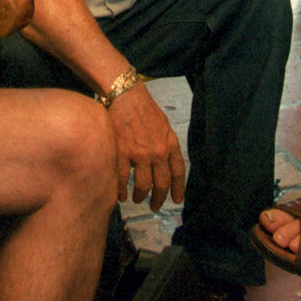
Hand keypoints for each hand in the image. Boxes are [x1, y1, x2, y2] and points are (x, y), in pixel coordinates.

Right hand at [106, 82, 185, 209]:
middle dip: (159, 198)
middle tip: (155, 205)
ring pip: (144, 185)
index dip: (179, 189)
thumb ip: (165, 143)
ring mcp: (140, 154)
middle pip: (162, 183)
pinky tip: (121, 195)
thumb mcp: (163, 124)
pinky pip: (123, 180)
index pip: (178, 172)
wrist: (124, 95)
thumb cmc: (142, 107)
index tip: (177, 200)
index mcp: (170, 143)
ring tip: (138, 199)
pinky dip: (122, 191)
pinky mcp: (122, 153)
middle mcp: (158, 152)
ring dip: (141, 196)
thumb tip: (164, 161)